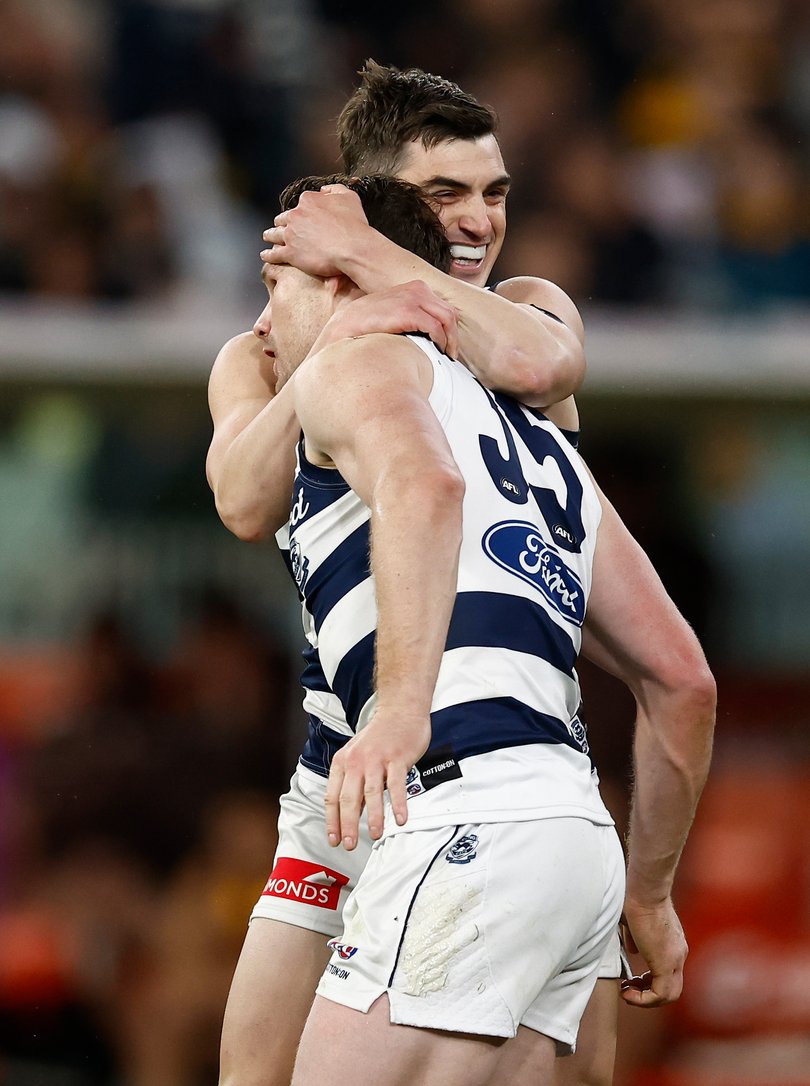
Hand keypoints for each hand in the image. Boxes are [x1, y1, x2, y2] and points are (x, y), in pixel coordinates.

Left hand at [261, 184, 368, 277]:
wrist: (352, 249)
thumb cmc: (354, 225)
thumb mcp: (349, 197)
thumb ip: (335, 189)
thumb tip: (324, 190)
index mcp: (308, 201)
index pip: (301, 204)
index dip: (302, 211)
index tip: (303, 217)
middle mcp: (296, 215)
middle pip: (284, 218)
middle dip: (282, 222)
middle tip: (281, 226)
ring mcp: (291, 235)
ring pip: (275, 234)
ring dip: (270, 235)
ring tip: (267, 237)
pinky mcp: (290, 253)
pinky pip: (274, 254)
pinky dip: (268, 254)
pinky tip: (265, 255)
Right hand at [321, 281, 458, 357]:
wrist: (344, 326)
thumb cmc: (366, 325)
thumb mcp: (392, 313)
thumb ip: (409, 317)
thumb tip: (427, 334)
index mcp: (415, 288)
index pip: (444, 308)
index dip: (449, 328)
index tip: (447, 346)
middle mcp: (417, 289)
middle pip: (449, 314)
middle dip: (453, 336)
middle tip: (450, 356)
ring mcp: (412, 298)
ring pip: (446, 320)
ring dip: (449, 341)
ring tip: (445, 357)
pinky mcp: (408, 311)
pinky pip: (435, 327)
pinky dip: (440, 341)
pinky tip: (435, 352)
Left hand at [324, 711, 430, 850]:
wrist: (400, 710)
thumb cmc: (379, 736)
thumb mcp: (358, 756)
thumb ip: (354, 783)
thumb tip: (352, 812)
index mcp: (343, 762)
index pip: (333, 796)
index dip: (332, 820)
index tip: (334, 839)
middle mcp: (357, 761)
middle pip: (349, 798)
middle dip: (348, 825)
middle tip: (350, 844)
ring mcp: (377, 759)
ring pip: (371, 793)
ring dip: (373, 817)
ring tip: (375, 835)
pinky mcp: (397, 758)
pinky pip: (396, 785)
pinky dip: (397, 804)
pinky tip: (399, 819)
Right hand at [619, 896, 687, 1007]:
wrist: (645, 889)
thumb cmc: (637, 897)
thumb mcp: (635, 923)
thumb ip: (635, 939)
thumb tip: (633, 951)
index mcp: (673, 944)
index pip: (667, 973)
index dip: (648, 981)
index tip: (630, 978)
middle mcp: (679, 954)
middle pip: (671, 989)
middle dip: (647, 993)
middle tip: (629, 988)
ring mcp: (675, 959)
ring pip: (669, 995)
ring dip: (646, 999)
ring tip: (627, 993)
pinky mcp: (665, 963)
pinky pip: (660, 994)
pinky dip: (643, 999)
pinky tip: (627, 992)